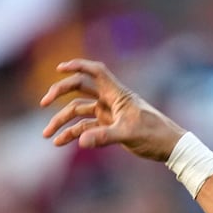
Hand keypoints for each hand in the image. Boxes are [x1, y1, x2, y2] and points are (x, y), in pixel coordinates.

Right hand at [39, 59, 186, 160]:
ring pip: (78, 111)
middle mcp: (110, 100)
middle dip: (60, 93)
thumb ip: (104, 137)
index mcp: (117, 94)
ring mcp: (108, 114)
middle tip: (44, 102)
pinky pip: (85, 127)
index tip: (59, 68)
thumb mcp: (129, 135)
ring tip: (47, 136)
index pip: (96, 71)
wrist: (169, 147)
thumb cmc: (154, 135)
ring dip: (62, 121)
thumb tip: (81, 142)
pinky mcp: (108, 127)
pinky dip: (72, 134)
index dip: (78, 65)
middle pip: (79, 89)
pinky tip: (60, 143)